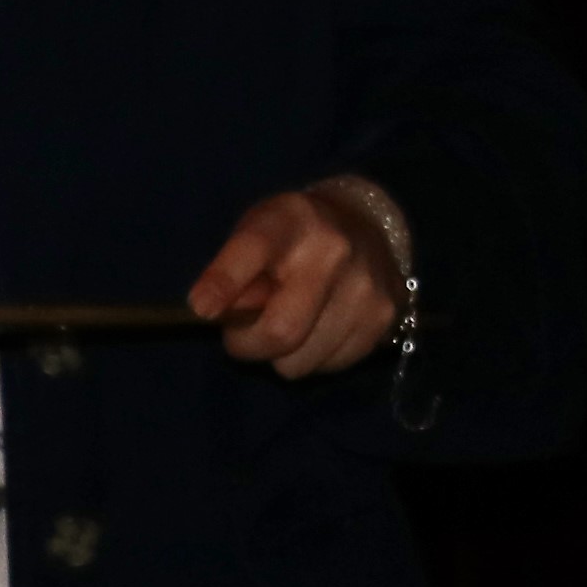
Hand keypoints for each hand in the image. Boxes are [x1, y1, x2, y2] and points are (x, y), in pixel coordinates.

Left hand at [188, 181, 403, 379]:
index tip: (202, 309)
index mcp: (290, 219)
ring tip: (292, 321)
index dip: (224, 282)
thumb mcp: (255, 231)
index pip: (251, 250)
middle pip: (280, 331)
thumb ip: (232, 269)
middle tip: (243, 334)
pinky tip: (321, 326)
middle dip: (249, 344)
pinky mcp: (384, 319)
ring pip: (300, 362)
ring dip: (284, 355)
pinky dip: (315, 357)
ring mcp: (365, 288)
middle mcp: (334, 251)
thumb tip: (213, 312)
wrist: (364, 226)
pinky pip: (328, 367)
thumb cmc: (292, 235)